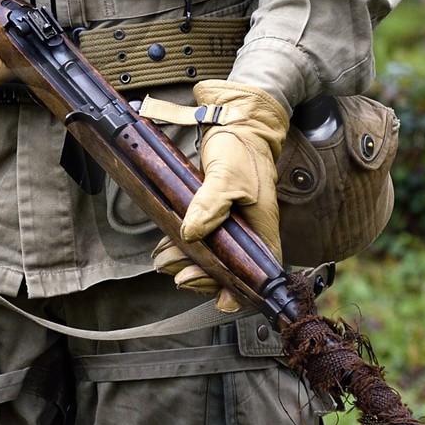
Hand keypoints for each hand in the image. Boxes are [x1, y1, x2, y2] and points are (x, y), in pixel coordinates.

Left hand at [150, 78, 288, 310]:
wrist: (236, 123)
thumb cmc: (241, 148)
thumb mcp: (227, 175)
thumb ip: (210, 204)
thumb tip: (192, 233)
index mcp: (261, 228)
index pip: (258, 272)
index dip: (242, 291)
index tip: (221, 301)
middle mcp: (248, 232)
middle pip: (229, 271)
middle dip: (203, 278)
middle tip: (179, 277)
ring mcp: (231, 225)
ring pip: (211, 256)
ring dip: (188, 263)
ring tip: (163, 263)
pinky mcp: (214, 215)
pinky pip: (201, 240)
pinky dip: (182, 247)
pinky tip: (165, 249)